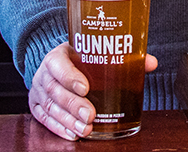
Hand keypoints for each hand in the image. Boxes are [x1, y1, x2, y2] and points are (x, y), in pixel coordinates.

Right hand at [29, 42, 157, 139]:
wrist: (57, 64)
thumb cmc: (79, 59)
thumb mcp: (94, 53)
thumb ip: (122, 58)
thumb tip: (151, 62)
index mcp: (58, 56)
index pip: (58, 64)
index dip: (70, 76)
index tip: (86, 88)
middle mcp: (45, 73)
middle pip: (55, 90)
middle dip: (73, 105)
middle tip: (90, 115)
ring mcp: (39, 91)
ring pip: (51, 107)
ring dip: (68, 121)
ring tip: (86, 129)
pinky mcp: (36, 106)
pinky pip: (45, 119)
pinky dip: (59, 128)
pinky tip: (73, 134)